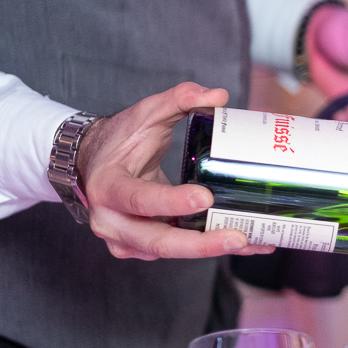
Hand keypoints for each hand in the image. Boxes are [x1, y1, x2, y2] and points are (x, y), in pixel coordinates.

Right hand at [76, 82, 274, 260]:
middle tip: (238, 237)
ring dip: (212, 250)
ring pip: (170, 251)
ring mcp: (125, 238)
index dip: (171, 202)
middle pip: (157, 241)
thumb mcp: (145, 113)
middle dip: (200, 244)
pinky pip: (177, 252)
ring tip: (253, 242)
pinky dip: (210, 249)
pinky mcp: (142, 247)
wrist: (94, 163)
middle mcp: (111, 220)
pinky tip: (245, 243)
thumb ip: (180, 99)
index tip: (204, 197)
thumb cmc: (119, 140)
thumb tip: (217, 95)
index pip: (138, 199)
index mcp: (108, 186)